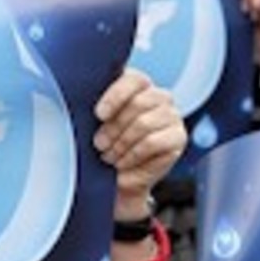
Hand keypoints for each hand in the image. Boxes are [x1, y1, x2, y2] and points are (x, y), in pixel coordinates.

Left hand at [93, 69, 186, 215]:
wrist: (116, 181)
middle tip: (100, 144)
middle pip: (138, 103)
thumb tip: (80, 100)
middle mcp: (158, 96)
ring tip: (110, 156)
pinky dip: (133, 154)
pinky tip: (123, 162)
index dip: (115, 96)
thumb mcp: (93, 123)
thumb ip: (96, 107)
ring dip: (121, 143)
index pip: (134, 79)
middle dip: (114, 127)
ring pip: (144, 123)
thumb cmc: (103, 146)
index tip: (99, 115)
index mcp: (137, 85)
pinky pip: (152, 142)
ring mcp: (172, 116)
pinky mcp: (178, 137)